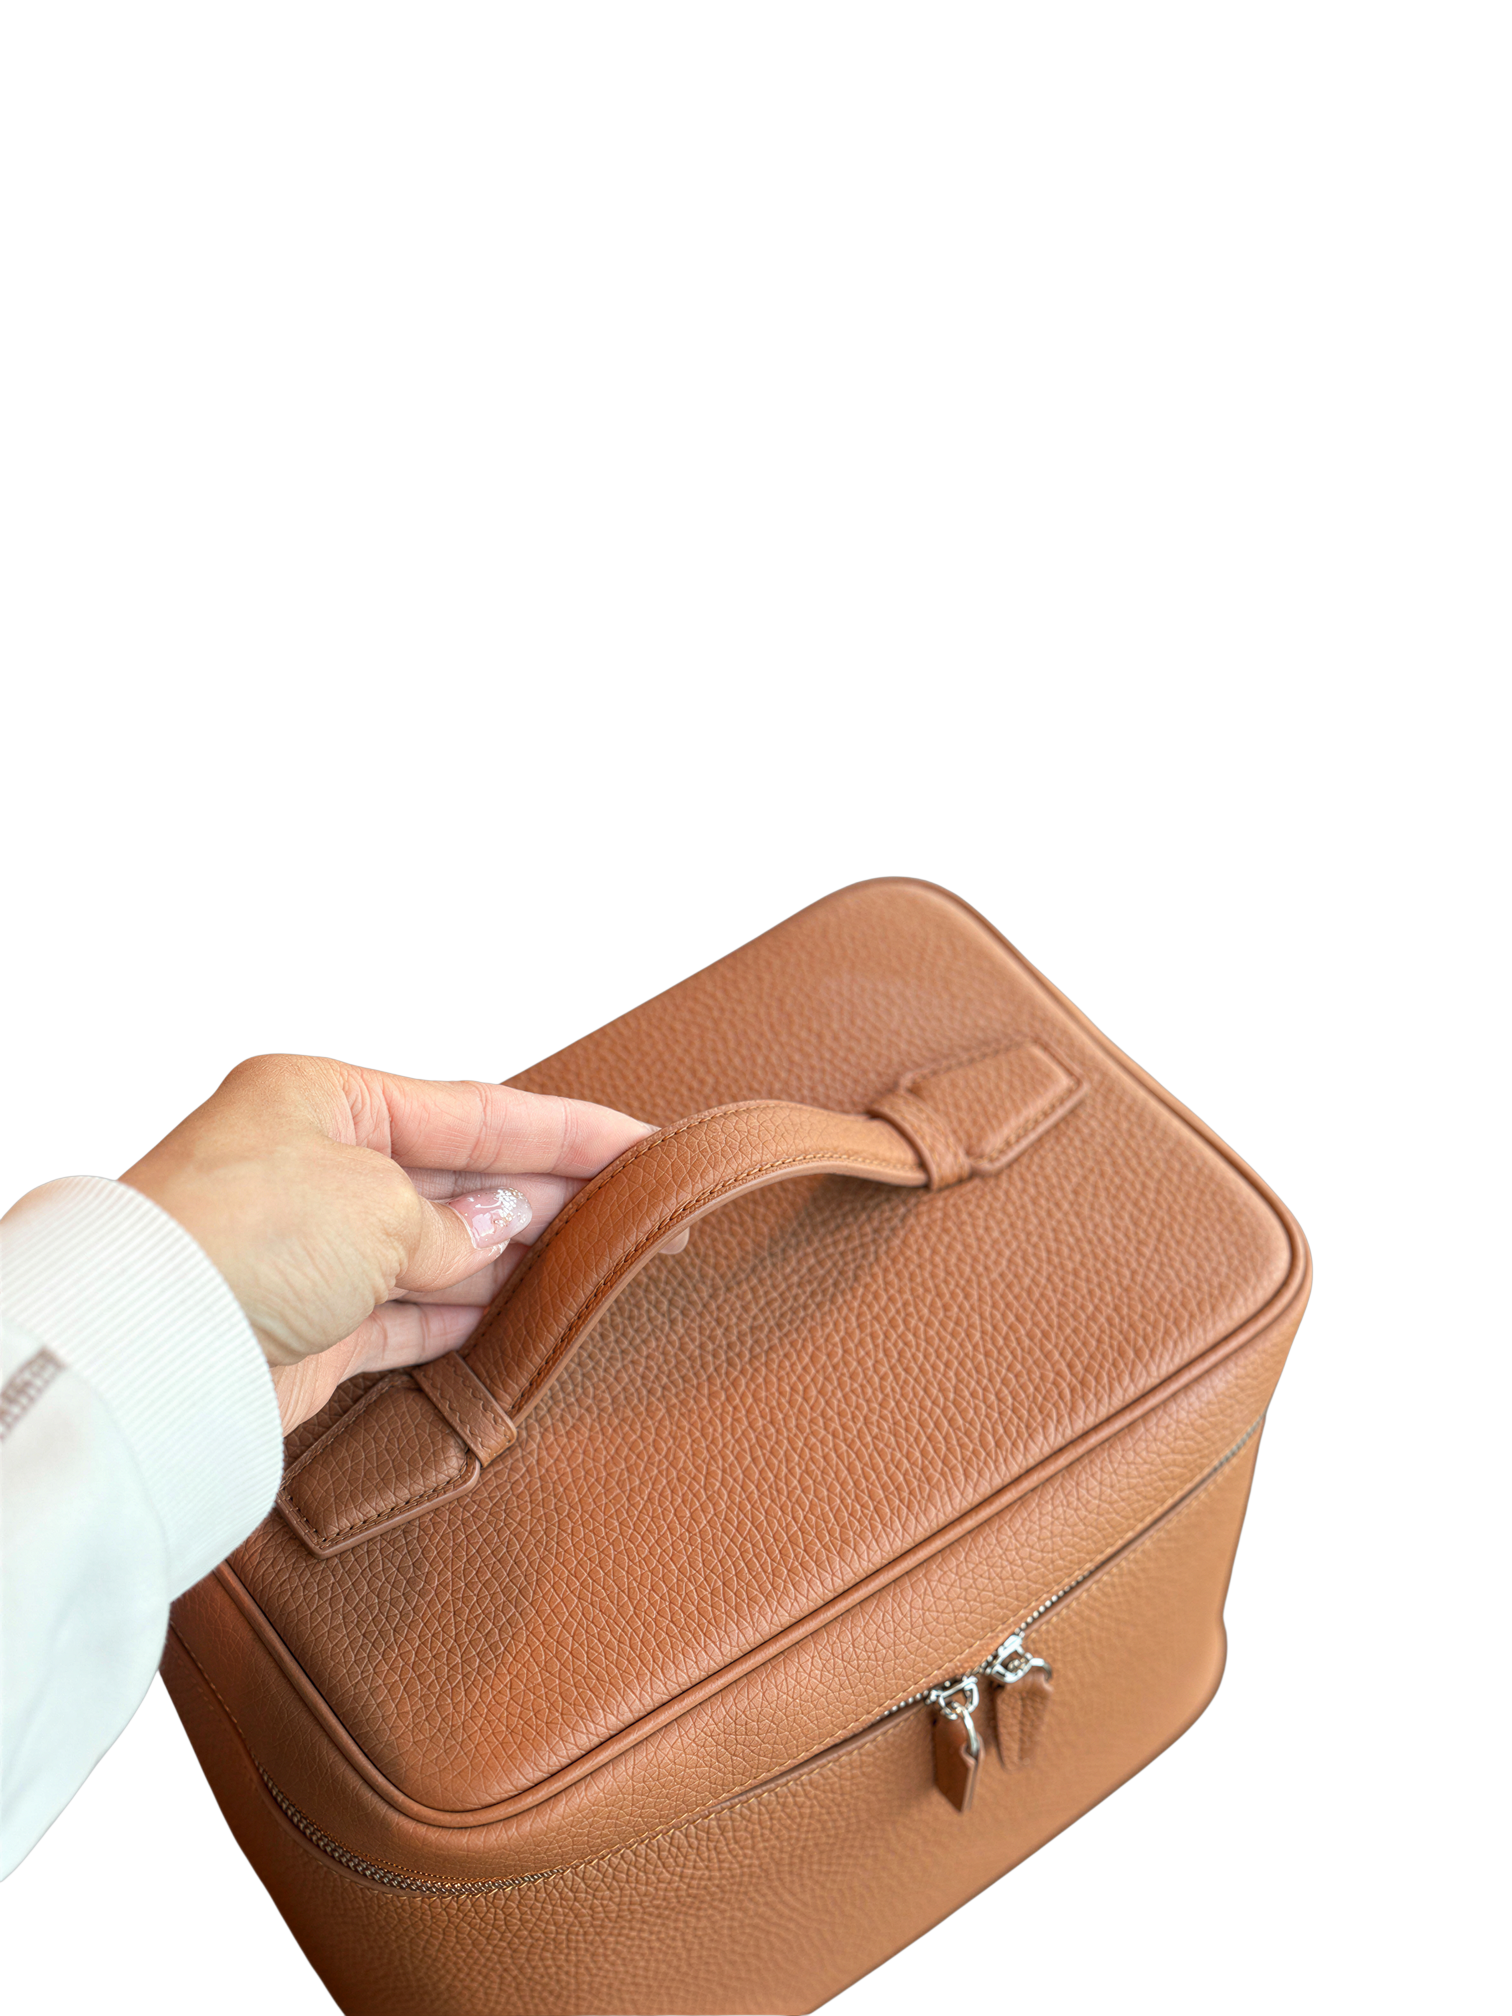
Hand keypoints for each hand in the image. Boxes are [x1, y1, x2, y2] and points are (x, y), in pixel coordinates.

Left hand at [119, 1054, 683, 1432]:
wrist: (154, 1348)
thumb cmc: (248, 1236)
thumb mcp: (380, 1204)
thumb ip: (458, 1221)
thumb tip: (504, 1229)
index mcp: (326, 1097)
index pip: (475, 1111)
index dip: (566, 1131)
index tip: (639, 1144)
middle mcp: (318, 1165)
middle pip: (461, 1177)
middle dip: (548, 1195)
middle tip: (635, 1213)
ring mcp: (314, 1249)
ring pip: (441, 1250)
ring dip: (513, 1260)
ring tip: (592, 1267)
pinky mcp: (312, 1328)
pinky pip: (410, 1317)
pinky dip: (465, 1319)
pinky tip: (518, 1317)